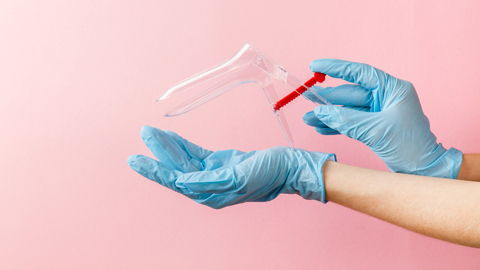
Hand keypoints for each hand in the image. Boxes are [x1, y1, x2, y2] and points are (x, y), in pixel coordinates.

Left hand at [128, 126, 335, 208]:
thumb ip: (210, 181)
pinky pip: (195, 153)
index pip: (176, 180)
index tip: (136, 160)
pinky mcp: (219, 162)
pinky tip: (170, 136)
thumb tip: (182, 182)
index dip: (155, 170)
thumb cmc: (268, 174)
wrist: (288, 167)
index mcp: (211, 194)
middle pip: (176, 168)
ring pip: (184, 158)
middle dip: (158, 152)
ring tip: (150, 131)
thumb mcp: (238, 177)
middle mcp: (208, 185)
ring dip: (168, 145)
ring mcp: (213, 173)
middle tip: (142, 134)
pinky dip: (182, 144)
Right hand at [303, 59, 461, 177]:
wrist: (425, 171)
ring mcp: (381, 112)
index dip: (336, 68)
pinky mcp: (376, 126)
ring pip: (348, 109)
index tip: (315, 66)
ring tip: (308, 118)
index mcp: (392, 89)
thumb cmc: (409, 147)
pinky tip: (321, 128)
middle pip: (350, 93)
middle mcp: (386, 97)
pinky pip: (352, 122)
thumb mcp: (375, 131)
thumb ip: (346, 120)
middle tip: (305, 97)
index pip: (359, 73)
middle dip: (327, 98)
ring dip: (328, 115)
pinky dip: (337, 125)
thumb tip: (321, 111)